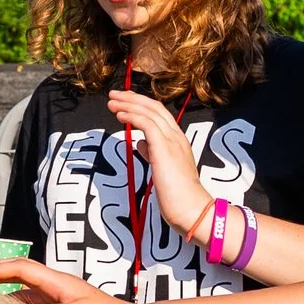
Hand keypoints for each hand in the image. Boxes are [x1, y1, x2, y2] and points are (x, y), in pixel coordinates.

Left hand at [107, 88, 213, 242]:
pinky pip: (146, 123)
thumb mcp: (164, 170)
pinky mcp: (164, 147)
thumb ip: (153, 154)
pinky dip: (131, 115)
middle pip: (154, 107)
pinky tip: (119, 114)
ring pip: (149, 111)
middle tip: (114, 94)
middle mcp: (177, 136)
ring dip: (128, 104)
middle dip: (132, 98)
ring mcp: (172, 140)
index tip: (124, 102)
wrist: (191, 209)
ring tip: (111, 102)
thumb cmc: (178, 196)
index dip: (141, 105)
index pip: (159, 114)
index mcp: (178, 141)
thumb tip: (141, 144)